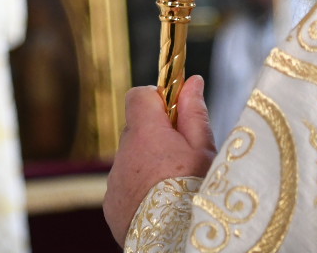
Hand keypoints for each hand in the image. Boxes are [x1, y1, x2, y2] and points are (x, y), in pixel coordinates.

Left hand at [103, 75, 215, 242]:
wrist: (182, 244)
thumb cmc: (200, 196)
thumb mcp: (205, 152)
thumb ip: (194, 113)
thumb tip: (191, 81)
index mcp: (145, 135)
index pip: (138, 95)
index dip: (158, 100)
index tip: (176, 115)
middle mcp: (122, 156)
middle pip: (136, 131)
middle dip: (157, 137)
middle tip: (183, 158)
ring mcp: (113, 183)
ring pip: (130, 160)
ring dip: (148, 166)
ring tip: (173, 188)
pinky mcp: (111, 207)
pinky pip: (123, 187)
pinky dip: (139, 190)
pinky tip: (160, 206)